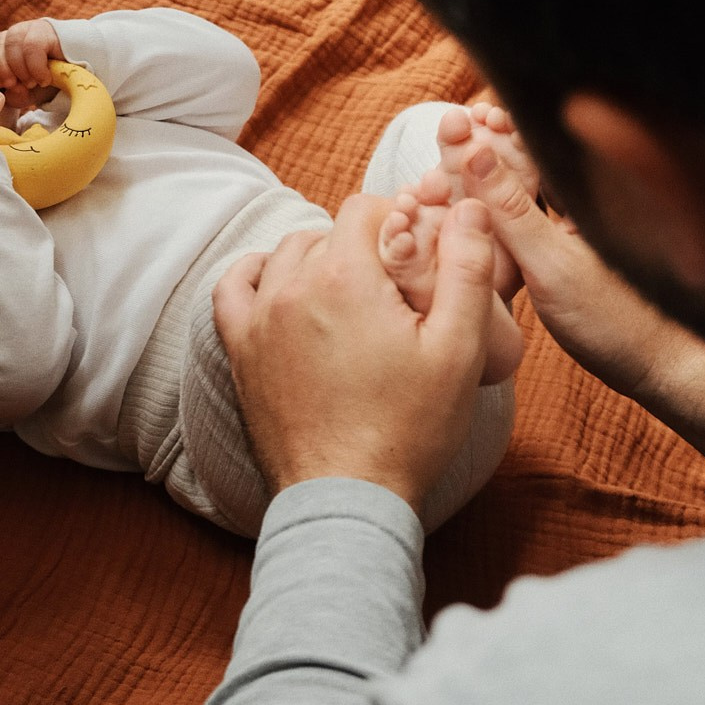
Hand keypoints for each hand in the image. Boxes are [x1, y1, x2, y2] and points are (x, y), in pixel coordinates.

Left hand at [0, 18, 63, 108]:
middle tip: (15, 86)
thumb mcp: (30, 92)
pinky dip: (35, 66)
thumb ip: (14, 94)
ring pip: (14, 42)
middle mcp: (18, 34)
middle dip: (4, 68)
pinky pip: (32, 45)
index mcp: (10, 46)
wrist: (84, 70)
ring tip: (33, 83)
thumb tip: (3, 94)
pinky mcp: (47, 29)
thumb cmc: (54, 81)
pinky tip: (44, 77)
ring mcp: (32, 29)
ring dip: (20, 68)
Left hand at [212, 192, 496, 518]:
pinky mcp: (241, 351)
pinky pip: (234, 287)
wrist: (348, 497)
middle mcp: (291, 287)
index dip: (398, 220)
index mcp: (345, 277)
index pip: (366, 208)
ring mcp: (259, 319)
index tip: (419, 252)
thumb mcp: (459, 349)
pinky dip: (258, 275)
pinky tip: (283, 286)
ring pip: (287, 255)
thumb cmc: (408, 429)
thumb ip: (467, 269)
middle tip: (397, 285)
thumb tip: (470, 209)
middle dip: (365, 245)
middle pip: (329, 232)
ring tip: (355, 294)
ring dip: (319, 259)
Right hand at [462, 146, 682, 401]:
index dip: (501, 127)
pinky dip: (489, 216)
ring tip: (442, 173)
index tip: (466, 117)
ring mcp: (568, 228)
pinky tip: (460, 212)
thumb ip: (512, 211)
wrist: (642, 367)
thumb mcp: (550, 263)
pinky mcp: (557, 252)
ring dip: (480, 183)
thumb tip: (474, 152)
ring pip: (518, 192)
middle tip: (449, 132)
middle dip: (484, 148)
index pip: (540, 142)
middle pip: (525, 161)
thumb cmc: (608, 318)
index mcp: (589, 193)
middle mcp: (580, 203)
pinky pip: (516, 222)